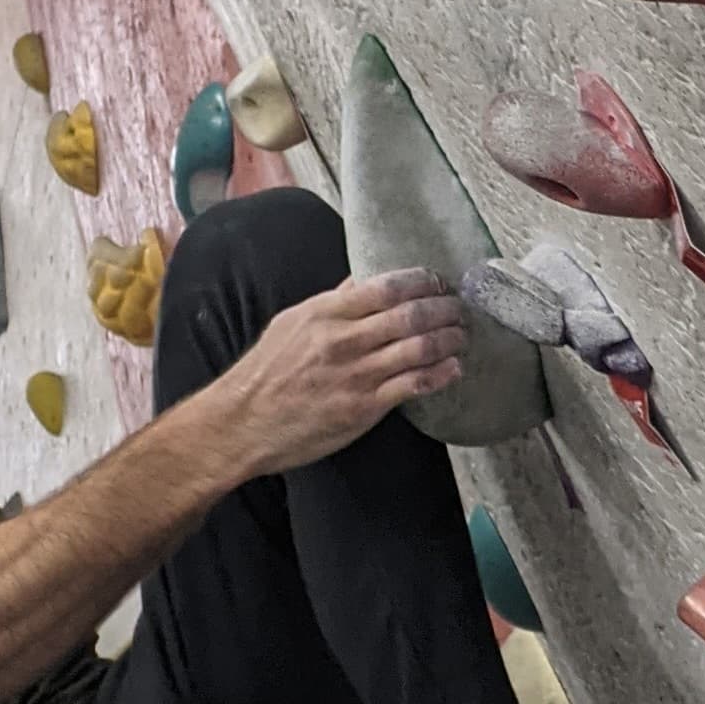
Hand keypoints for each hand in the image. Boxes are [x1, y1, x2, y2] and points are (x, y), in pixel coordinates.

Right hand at [210, 269, 468, 473]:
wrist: (242, 424)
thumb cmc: (265, 374)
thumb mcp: (292, 324)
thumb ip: (331, 301)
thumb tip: (362, 280)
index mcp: (326, 313)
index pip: (387, 286)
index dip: (422, 281)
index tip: (438, 281)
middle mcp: (344, 340)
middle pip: (411, 315)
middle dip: (444, 308)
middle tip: (459, 308)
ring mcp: (356, 375)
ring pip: (419, 348)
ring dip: (450, 339)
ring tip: (462, 335)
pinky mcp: (364, 407)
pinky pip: (414, 385)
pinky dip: (440, 374)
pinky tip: (454, 369)